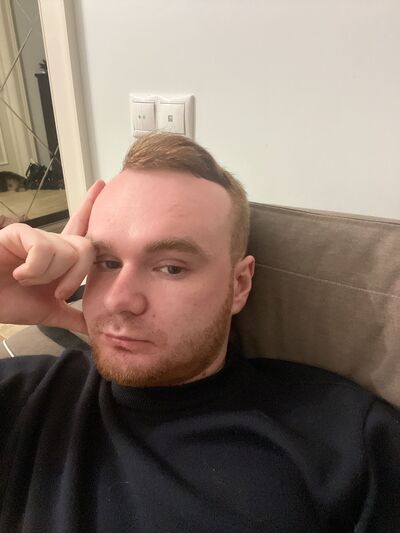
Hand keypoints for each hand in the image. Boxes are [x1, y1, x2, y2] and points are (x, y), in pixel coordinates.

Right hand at [0, 180, 104, 333]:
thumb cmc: (7, 302)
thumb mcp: (47, 312)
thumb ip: (71, 316)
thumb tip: (93, 327)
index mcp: (59, 258)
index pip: (81, 229)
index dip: (91, 207)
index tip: (103, 183)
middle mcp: (50, 243)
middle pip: (86, 246)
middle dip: (77, 275)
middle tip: (58, 291)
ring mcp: (34, 237)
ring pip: (67, 250)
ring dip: (49, 275)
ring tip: (27, 281)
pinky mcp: (18, 233)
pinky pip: (44, 248)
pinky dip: (34, 269)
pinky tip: (18, 274)